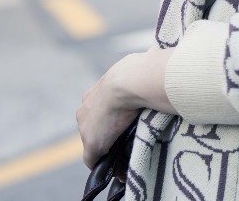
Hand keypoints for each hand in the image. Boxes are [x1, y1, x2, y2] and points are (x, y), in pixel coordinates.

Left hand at [77, 49, 174, 167]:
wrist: (130, 81)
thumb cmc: (138, 72)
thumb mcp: (136, 70)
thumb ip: (137, 79)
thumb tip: (152, 71)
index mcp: (95, 92)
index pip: (98, 109)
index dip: (109, 117)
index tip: (121, 122)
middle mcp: (85, 108)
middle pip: (93, 127)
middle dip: (106, 133)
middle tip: (124, 138)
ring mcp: (86, 127)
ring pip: (95, 143)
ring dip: (108, 148)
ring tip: (124, 153)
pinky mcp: (91, 144)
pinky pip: (94, 160)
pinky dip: (107, 166)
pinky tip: (119, 169)